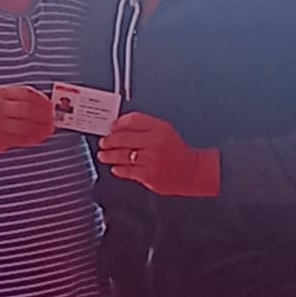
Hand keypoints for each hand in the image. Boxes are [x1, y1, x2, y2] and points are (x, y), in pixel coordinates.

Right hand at [0, 86, 53, 153]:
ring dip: (41, 129)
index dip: (42, 100)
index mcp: (1, 93)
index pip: (27, 94)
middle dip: (44, 116)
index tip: (52, 106)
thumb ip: (22, 98)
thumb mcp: (2, 98)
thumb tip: (47, 105)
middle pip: (27, 110)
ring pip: (25, 126)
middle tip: (53, 120)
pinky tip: (40, 137)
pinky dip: (33, 139)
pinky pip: (20, 139)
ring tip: (50, 130)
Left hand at [98, 112, 219, 196]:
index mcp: (159, 128)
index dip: (119, 123)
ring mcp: (151, 159)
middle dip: (109, 140)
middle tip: (103, 142)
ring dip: (108, 155)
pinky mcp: (148, 175)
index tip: (111, 127)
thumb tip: (120, 128)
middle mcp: (155, 142)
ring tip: (103, 155)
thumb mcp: (165, 131)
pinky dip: (118, 169)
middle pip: (123, 137)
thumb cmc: (177, 152)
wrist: (192, 172)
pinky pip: (127, 171)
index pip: (133, 120)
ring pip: (122, 155)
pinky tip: (114, 168)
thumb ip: (145, 127)